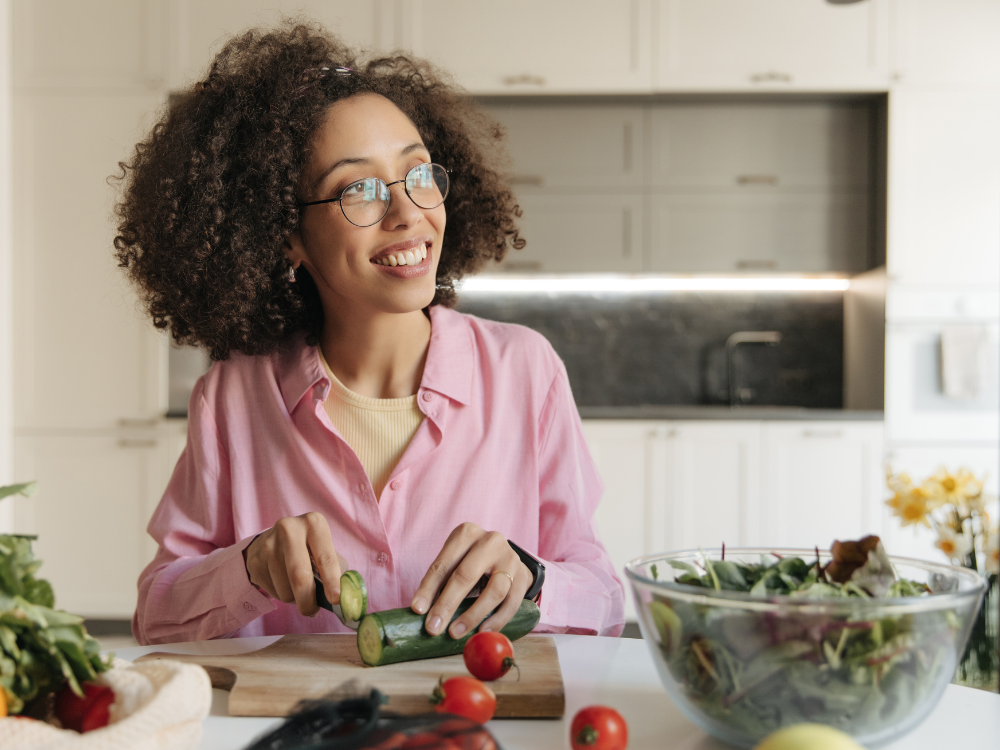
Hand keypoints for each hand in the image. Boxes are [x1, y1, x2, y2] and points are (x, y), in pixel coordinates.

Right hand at [243, 512, 348, 616]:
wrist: (271, 541)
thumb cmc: (307, 549)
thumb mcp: (324, 549)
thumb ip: (336, 569)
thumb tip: (345, 596)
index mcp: (314, 523)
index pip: (325, 557)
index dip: (332, 581)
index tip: (336, 599)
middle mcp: (289, 529)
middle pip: (299, 575)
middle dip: (308, 600)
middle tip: (313, 611)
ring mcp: (268, 544)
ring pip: (285, 588)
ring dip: (295, 599)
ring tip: (298, 590)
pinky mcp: (255, 560)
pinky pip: (271, 591)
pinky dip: (281, 596)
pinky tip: (283, 583)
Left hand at [411, 523, 532, 638]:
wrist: (505, 558)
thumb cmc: (471, 562)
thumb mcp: (455, 562)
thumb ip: (440, 583)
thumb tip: (421, 611)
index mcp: (466, 533)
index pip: (443, 563)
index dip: (428, 588)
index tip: (417, 610)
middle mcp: (490, 541)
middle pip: (466, 575)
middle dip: (447, 604)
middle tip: (433, 628)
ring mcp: (510, 557)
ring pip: (494, 590)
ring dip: (473, 615)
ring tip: (456, 632)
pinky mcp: (523, 575)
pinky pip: (512, 602)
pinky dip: (497, 620)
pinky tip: (482, 631)